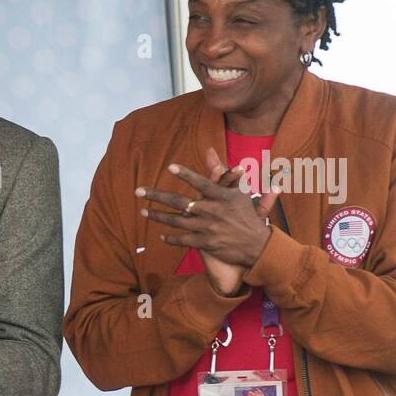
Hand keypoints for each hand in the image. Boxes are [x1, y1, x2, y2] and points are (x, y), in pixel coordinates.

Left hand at [136, 148, 279, 293]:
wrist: (257, 245)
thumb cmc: (245, 214)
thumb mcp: (239, 190)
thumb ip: (221, 170)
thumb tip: (209, 150)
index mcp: (222, 196)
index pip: (202, 183)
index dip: (186, 175)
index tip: (169, 167)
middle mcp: (213, 211)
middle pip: (180, 202)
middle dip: (157, 196)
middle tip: (138, 191)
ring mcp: (208, 228)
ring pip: (177, 221)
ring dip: (158, 216)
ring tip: (143, 212)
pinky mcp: (205, 243)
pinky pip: (183, 239)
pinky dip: (171, 238)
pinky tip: (161, 235)